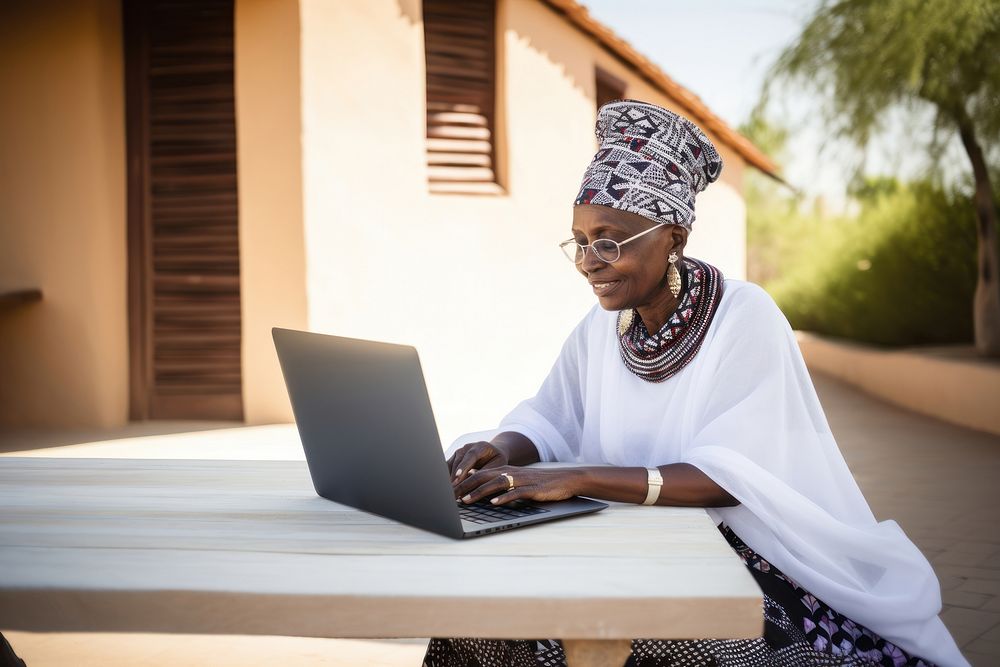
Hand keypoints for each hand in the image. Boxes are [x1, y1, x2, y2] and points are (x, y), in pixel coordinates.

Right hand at [448, 441, 508, 488]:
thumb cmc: (497, 461)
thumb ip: (486, 473)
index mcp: (481, 446)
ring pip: (451, 464)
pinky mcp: (454, 458)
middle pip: (459, 461)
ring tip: (451, 491)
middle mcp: (468, 447)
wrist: (493, 453)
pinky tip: (449, 487)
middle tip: (453, 490)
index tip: (458, 477)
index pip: (471, 456)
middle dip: (455, 476)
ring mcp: (460, 452)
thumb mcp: (497, 466)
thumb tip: (476, 485)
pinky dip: (448, 477)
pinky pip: (448, 467)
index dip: (464, 467)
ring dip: (450, 478)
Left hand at [454, 466, 582, 505]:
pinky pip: (515, 492)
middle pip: (483, 476)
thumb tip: (478, 485)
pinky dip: (503, 498)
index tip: (449, 492)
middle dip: (465, 486)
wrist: (565, 480)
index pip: (479, 474)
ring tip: (466, 500)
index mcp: (505, 470)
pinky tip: (494, 504)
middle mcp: (511, 473)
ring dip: (479, 492)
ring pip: (496, 483)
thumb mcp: (517, 481)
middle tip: (450, 497)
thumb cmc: (539, 483)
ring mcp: (521, 480)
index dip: (463, 482)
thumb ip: (499, 482)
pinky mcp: (532, 488)